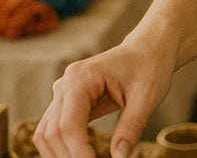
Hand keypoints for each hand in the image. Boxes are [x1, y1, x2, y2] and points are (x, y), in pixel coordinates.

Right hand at [33, 42, 173, 157]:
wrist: (148, 49)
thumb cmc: (150, 67)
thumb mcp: (147, 97)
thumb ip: (131, 128)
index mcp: (81, 78)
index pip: (68, 125)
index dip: (78, 152)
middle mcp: (65, 84)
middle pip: (52, 132)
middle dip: (68, 156)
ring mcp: (62, 93)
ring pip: (46, 134)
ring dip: (61, 154)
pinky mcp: (67, 102)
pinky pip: (55, 129)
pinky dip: (63, 147)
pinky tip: (81, 157)